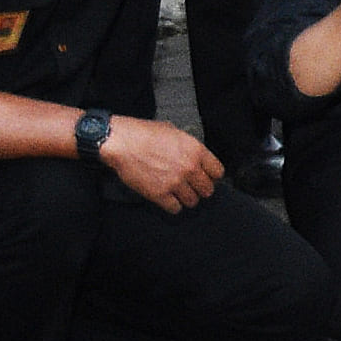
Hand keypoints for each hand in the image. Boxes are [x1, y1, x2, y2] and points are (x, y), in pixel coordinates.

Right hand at [97, 113, 225, 212]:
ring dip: (186, 198)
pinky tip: (168, 199)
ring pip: (192, 201)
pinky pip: (175, 208)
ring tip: (179, 193)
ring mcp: (175, 182)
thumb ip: (188, 146)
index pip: (217, 172)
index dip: (212, 176)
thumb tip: (193, 155)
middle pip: (207, 189)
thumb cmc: (144, 134)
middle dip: (200, 189)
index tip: (207, 178)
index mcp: (196, 150)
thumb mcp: (174, 132)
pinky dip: (173, 206)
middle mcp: (189, 168)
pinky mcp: (159, 194)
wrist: (122, 142)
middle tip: (192, 187)